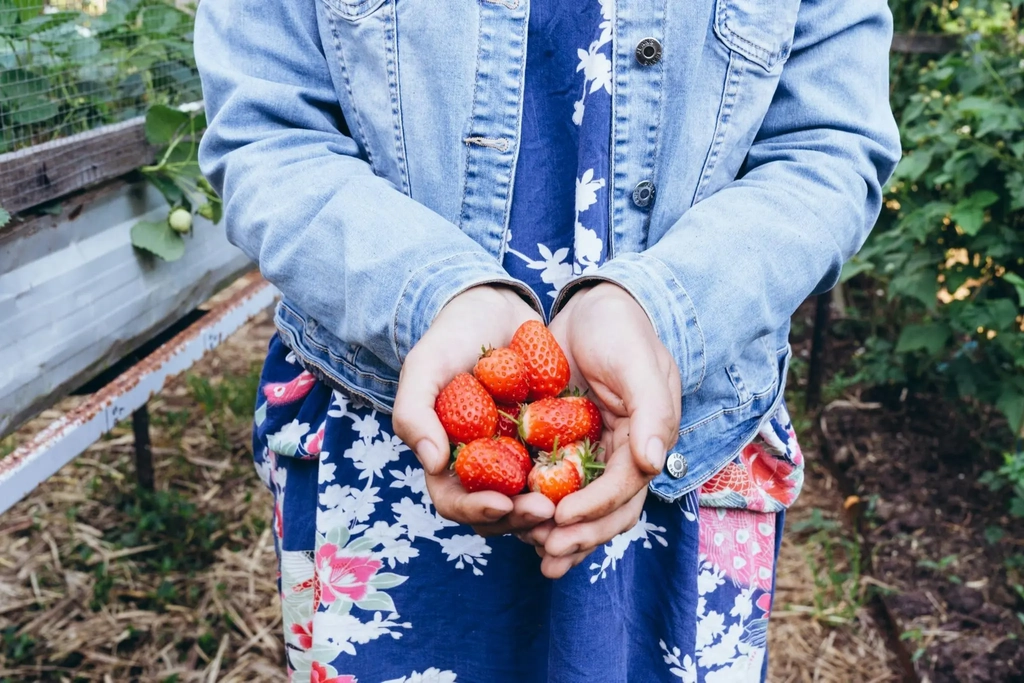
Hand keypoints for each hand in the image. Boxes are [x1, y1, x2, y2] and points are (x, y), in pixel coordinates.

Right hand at [392, 285, 555, 536]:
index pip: (455, 501)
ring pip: (532, 499)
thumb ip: (414, 414)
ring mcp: (517, 455)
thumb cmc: (449, 338)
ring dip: (548, 508)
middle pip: (498, 511)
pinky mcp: (548, 439)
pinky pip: (562, 469)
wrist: (493, 308)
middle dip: (519, 517)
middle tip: (545, 510)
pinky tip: (591, 476)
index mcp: (447, 459)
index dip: (476, 509)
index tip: (502, 503)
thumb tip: (433, 463)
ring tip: (568, 502)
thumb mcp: (424, 368)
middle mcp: (482, 466)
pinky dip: (573, 479)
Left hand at [519, 283, 681, 578]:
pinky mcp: (557, 444)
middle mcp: (618, 455)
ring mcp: (588, 452)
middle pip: (604, 510)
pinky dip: (533, 503)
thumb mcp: (639, 361)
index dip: (596, 507)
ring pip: (576, 505)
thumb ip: (652, 411)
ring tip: (529, 549)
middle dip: (578, 535)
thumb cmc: (620, 328)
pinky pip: (548, 482)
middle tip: (546, 552)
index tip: (564, 518)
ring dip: (556, 532)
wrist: (590, 305)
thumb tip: (653, 463)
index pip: (625, 487)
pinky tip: (510, 520)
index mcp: (643, 441)